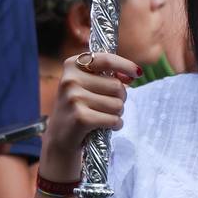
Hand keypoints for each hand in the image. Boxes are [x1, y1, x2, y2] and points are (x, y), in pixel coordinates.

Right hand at [41, 51, 137, 176]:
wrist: (60, 138)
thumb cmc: (79, 107)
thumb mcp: (87, 84)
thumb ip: (108, 75)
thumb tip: (134, 73)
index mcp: (73, 65)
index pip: (107, 60)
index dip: (126, 65)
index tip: (137, 73)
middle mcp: (70, 79)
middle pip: (117, 86)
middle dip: (120, 98)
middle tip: (108, 106)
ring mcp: (73, 98)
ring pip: (117, 104)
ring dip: (117, 113)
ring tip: (103, 116)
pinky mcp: (80, 118)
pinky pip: (113, 119)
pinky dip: (115, 125)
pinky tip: (104, 127)